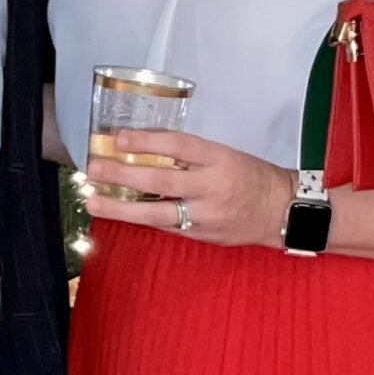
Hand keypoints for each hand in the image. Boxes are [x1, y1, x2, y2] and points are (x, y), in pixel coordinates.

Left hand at [80, 131, 294, 248]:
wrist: (280, 211)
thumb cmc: (249, 176)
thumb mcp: (224, 155)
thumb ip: (188, 155)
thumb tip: (144, 147)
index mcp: (219, 159)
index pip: (178, 145)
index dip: (147, 141)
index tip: (119, 139)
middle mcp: (212, 187)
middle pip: (160, 180)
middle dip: (123, 175)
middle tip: (94, 170)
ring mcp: (205, 215)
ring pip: (156, 213)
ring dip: (120, 208)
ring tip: (93, 202)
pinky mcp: (201, 235)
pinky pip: (165, 226)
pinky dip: (139, 219)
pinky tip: (119, 213)